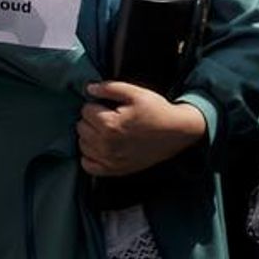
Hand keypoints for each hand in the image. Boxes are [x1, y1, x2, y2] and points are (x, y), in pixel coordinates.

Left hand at [77, 81, 207, 176]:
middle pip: (81, 127)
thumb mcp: (137, 93)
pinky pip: (87, 165)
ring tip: (108, 130)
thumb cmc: (157, 111)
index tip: (110, 106)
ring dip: (90, 136)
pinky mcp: (114, 170)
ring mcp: (109, 160)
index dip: (97, 104)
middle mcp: (106, 144)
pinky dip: (90, 156)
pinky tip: (102, 147)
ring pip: (82, 145)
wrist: (177, 132)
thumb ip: (110, 88)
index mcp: (110, 124)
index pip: (86, 110)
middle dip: (92, 119)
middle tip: (110, 117)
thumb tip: (88, 88)